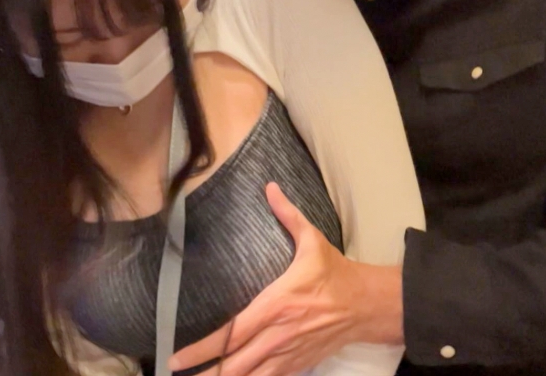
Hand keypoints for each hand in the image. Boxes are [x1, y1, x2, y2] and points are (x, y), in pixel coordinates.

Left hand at [169, 182, 402, 375]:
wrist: (367, 303)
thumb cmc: (335, 272)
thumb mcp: (313, 240)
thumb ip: (288, 215)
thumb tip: (270, 187)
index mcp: (277, 304)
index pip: (232, 332)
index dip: (204, 348)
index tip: (178, 357)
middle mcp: (280, 334)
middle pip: (236, 363)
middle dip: (208, 373)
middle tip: (178, 375)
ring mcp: (290, 353)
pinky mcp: (301, 363)